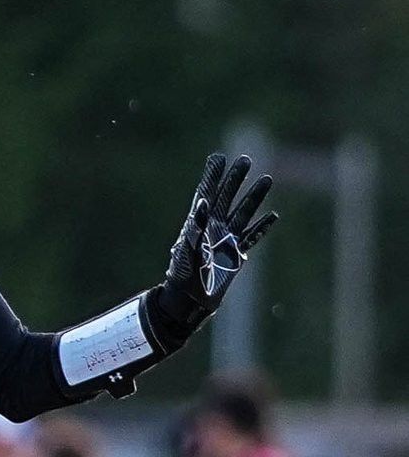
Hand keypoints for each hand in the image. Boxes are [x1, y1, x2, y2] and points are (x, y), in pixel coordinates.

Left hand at [148, 153, 276, 345]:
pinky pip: (252, 236)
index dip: (212, 176)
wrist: (191, 299)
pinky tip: (272, 216)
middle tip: (245, 160)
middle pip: (227, 197)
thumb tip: (203, 202)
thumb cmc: (184, 275)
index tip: (218, 157)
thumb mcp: (187, 249)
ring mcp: (226, 239)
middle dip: (236, 179)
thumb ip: (195, 227)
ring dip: (255, 197)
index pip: (206, 193)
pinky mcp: (236, 254)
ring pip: (244, 213)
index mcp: (197, 223)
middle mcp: (213, 227)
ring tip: (267, 178)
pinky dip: (262, 227)